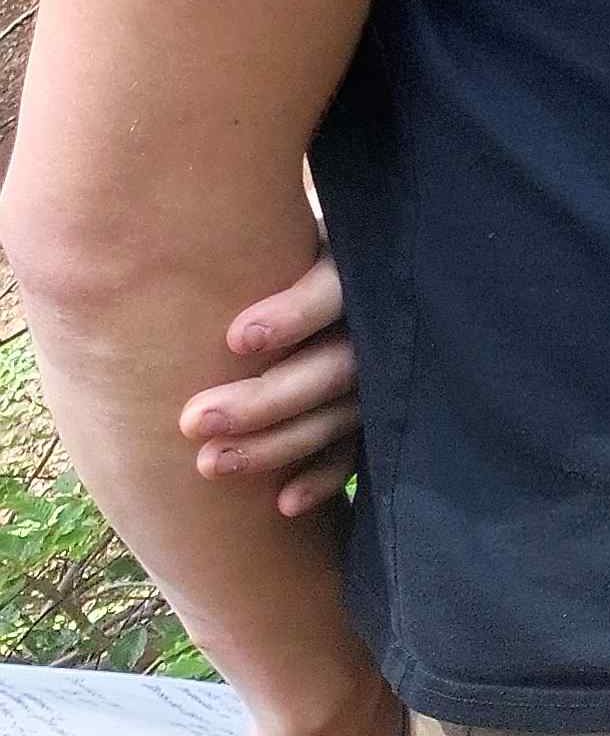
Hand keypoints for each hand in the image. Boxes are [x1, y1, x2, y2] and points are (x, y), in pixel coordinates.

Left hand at [181, 251, 355, 517]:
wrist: (262, 282)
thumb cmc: (224, 255)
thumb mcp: (226, 237)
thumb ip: (198, 245)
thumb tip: (109, 232)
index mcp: (342, 257)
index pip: (335, 286)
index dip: (295, 314)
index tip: (235, 339)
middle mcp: (369, 312)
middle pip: (339, 361)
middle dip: (267, 398)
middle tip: (194, 421)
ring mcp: (374, 365)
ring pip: (343, 412)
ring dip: (279, 444)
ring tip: (208, 464)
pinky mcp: (368, 408)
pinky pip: (355, 448)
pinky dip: (320, 474)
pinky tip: (282, 503)